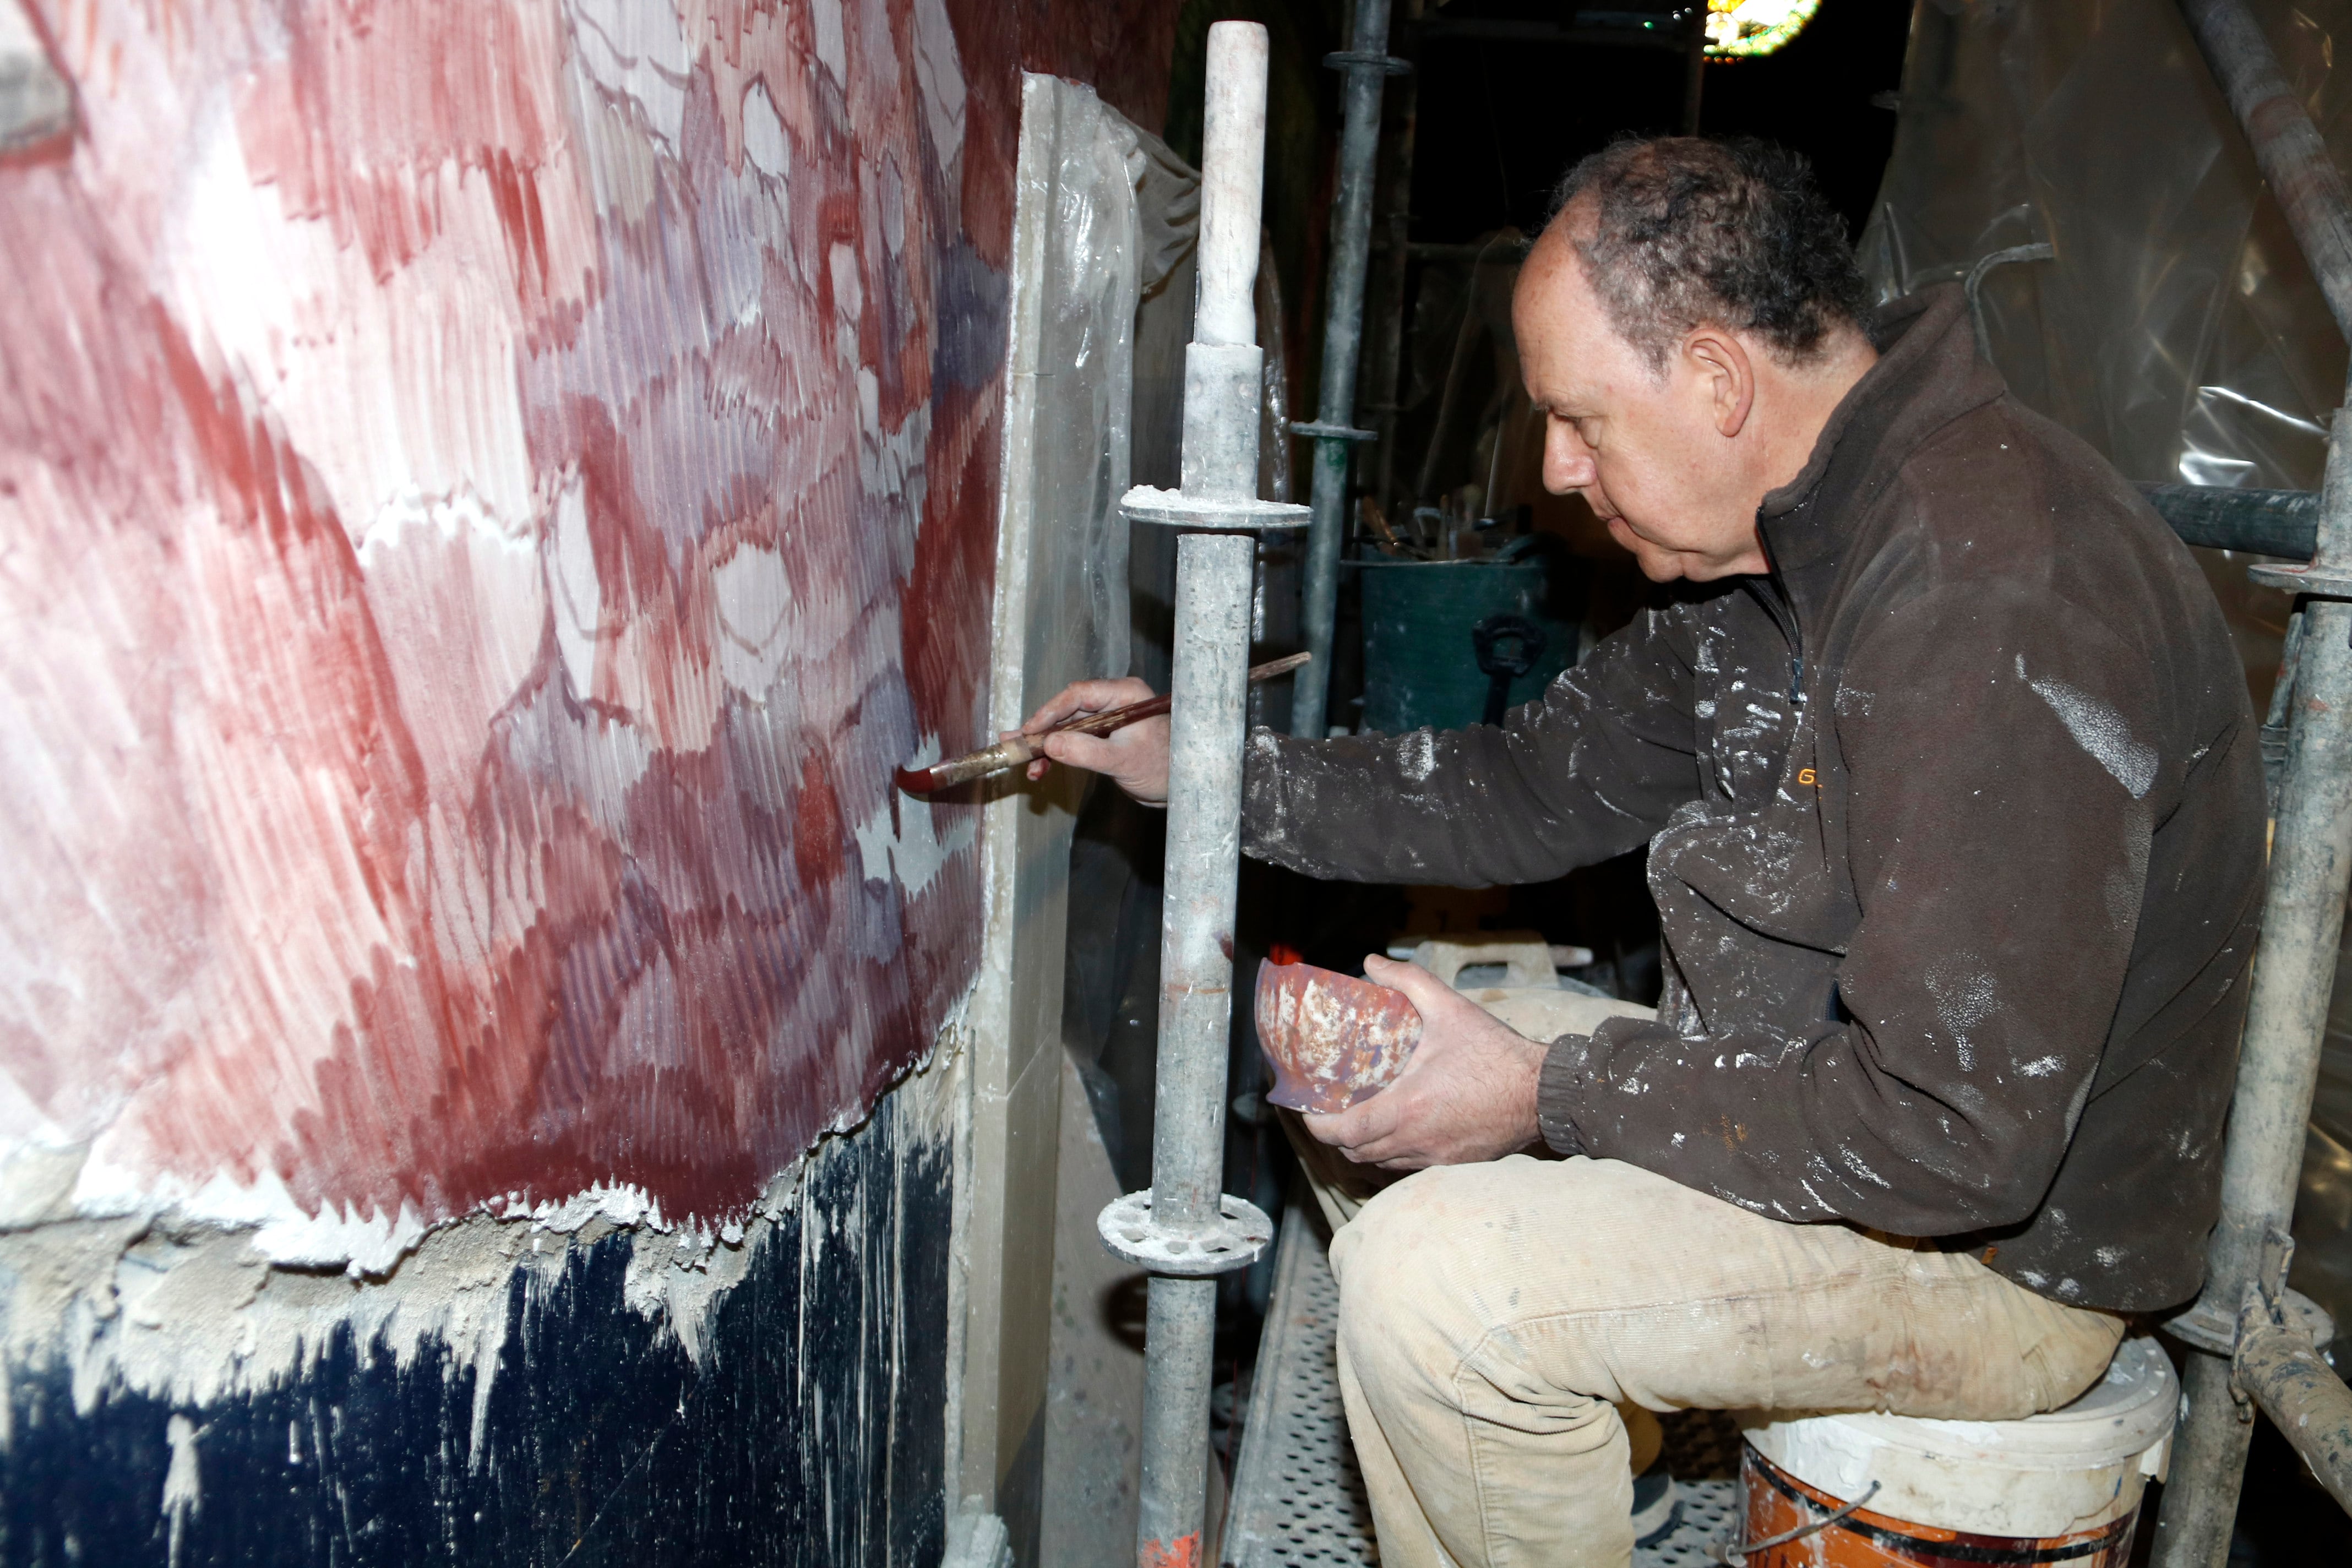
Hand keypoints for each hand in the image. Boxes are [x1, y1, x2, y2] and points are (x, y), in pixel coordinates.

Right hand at [1015, 677, 1170, 804]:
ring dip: (1046, 746)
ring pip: (1067, 727)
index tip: (1030, 731)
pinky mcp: (1103, 738)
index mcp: (1125, 694)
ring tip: (1025, 765)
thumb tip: (1049, 744)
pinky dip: (1058, 755)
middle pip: (1068, 710)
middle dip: (1042, 730)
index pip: (1079, 694)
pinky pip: (1074, 741)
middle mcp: (1115, 701)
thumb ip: (1086, 752)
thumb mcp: (1122, 761)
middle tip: (1015, 743)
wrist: (1182, 789)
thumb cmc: (1164, 769)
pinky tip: (1041, 770)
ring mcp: (1108, 720)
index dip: (1050, 711)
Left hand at [1302, 955, 1549, 1169]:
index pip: (1345, 1133)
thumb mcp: (1450, 1009)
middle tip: (1330, 1109)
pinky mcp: (1454, 1163)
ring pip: (1382, 1163)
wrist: (1542, 1093)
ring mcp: (1436, 1157)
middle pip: (1356, 1153)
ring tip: (1359, 1116)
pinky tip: (1399, 1126)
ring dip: (1364, 1145)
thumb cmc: (1497, 1054)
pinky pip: (1409, 1165)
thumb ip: (1408, 981)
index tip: (1308, 1109)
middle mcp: (1417, 1140)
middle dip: (1336, 1135)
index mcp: (1408, 1108)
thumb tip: (1373, 962)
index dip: (1318, 1125)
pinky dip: (1393, 1151)